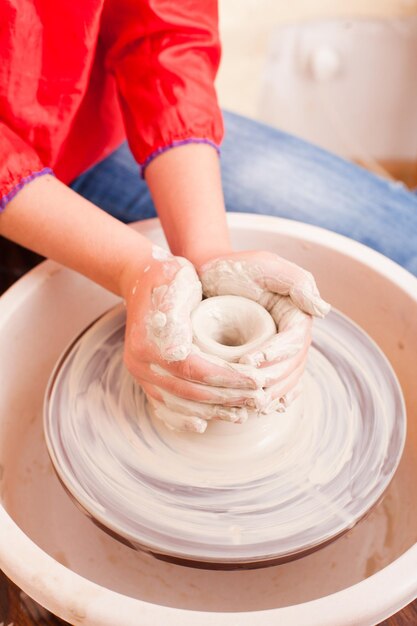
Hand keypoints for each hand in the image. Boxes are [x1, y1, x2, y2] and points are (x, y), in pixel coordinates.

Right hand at [122, 247, 277, 432]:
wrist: (139, 279)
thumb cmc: (168, 276)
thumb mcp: (179, 278)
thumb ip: (180, 308)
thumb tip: (179, 351)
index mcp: (151, 341)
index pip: (197, 370)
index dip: (229, 379)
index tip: (257, 380)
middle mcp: (141, 362)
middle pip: (190, 391)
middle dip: (228, 398)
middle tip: (258, 399)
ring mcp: (139, 372)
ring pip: (179, 404)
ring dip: (212, 412)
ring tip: (241, 414)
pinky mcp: (143, 378)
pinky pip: (164, 406)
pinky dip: (185, 418)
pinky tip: (205, 423)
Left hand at [197, 249, 329, 408]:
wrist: (210, 277)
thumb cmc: (236, 268)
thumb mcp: (265, 266)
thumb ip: (297, 282)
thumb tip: (322, 310)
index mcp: (297, 316)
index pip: (294, 343)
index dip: (275, 356)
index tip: (248, 361)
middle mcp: (292, 336)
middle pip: (292, 367)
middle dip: (273, 381)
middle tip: (247, 389)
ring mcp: (279, 350)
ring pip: (287, 380)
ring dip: (274, 395)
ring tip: (253, 405)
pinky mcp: (265, 361)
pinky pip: (279, 384)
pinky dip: (276, 398)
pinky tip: (265, 409)